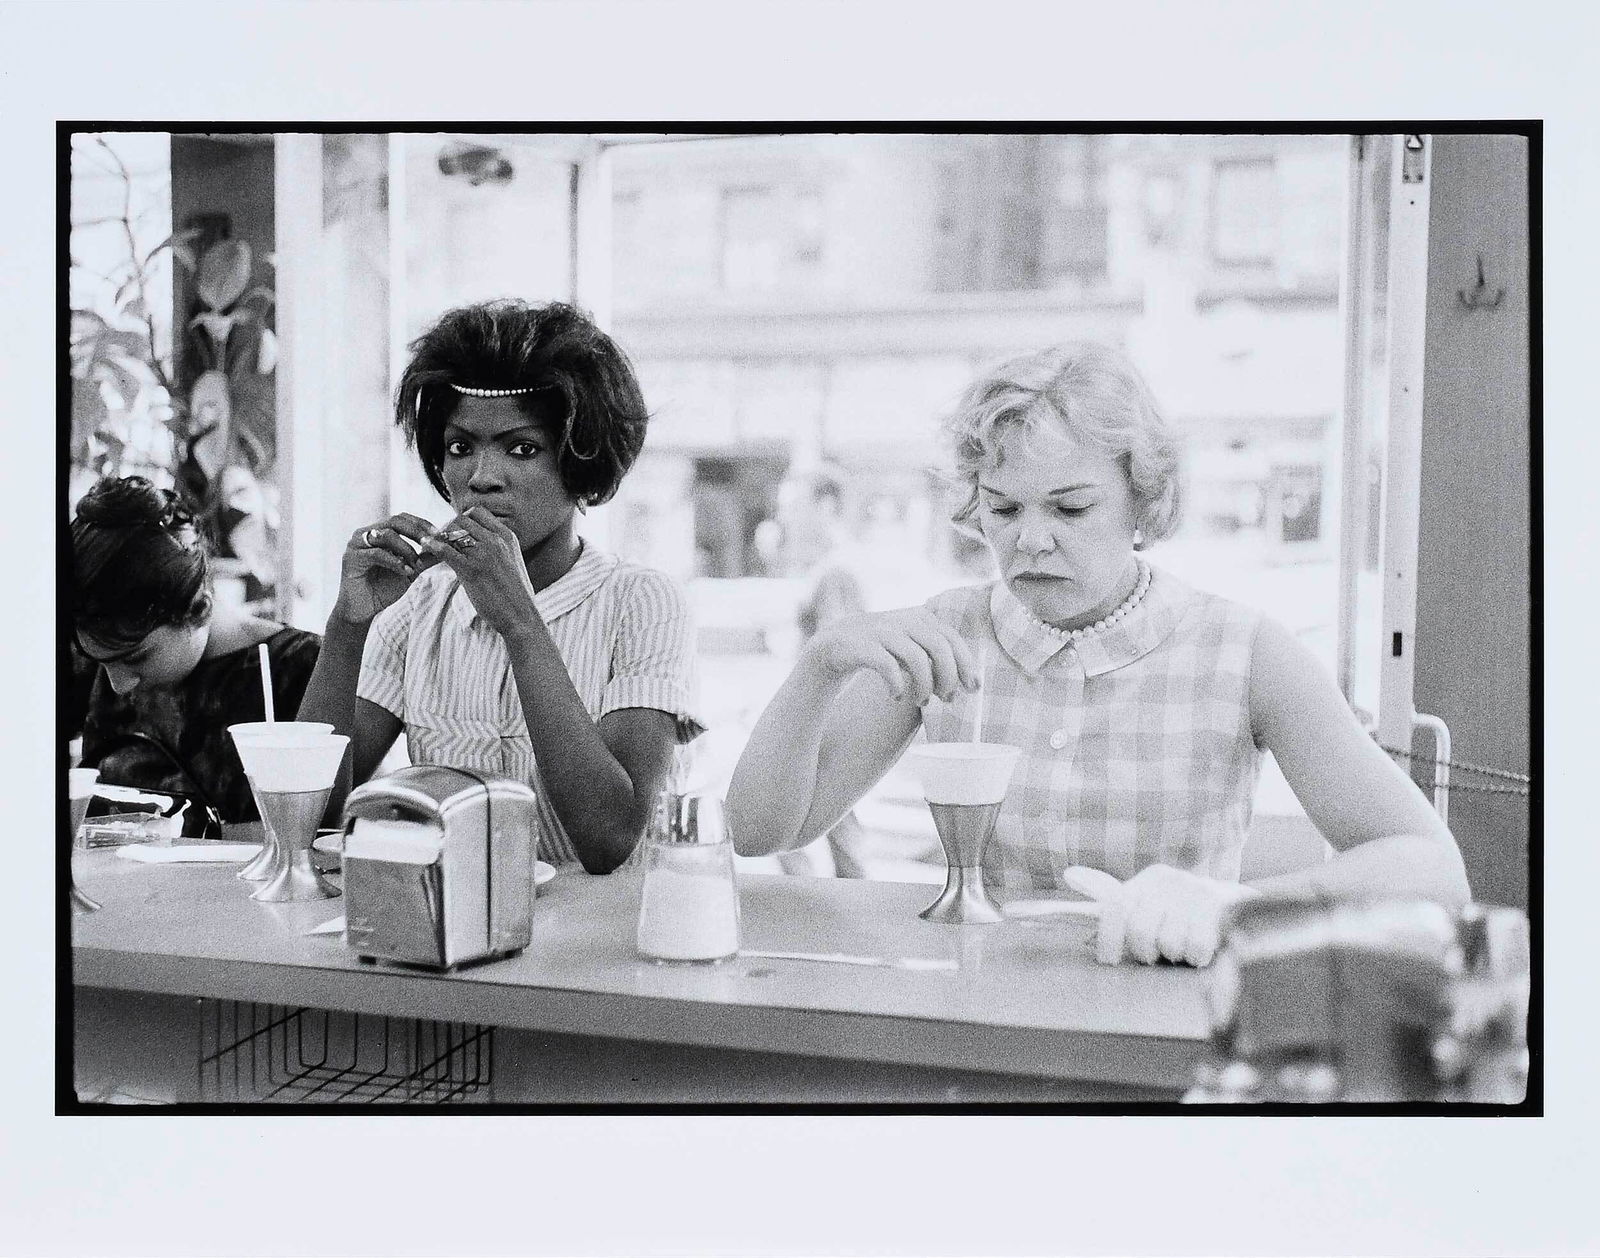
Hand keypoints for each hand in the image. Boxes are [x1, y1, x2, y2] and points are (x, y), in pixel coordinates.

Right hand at [335, 513, 440, 623]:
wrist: (363, 610)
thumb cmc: (384, 589)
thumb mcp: (410, 571)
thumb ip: (425, 558)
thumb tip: (446, 548)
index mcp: (379, 532)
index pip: (402, 518)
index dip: (421, 524)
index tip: (439, 535)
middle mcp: (366, 533)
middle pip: (394, 521)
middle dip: (417, 532)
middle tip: (432, 543)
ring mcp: (357, 544)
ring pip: (386, 535)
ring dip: (406, 549)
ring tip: (416, 565)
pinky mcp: (351, 557)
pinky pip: (376, 553)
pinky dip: (394, 561)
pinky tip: (405, 570)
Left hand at [421, 507, 539, 637]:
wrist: (522, 616)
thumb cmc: (516, 594)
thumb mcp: (512, 561)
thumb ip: (497, 548)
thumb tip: (477, 542)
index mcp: (507, 536)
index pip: (477, 512)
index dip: (462, 519)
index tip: (456, 534)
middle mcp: (496, 540)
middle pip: (461, 519)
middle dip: (447, 529)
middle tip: (440, 543)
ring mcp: (484, 554)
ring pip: (451, 532)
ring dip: (438, 538)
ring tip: (431, 549)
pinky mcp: (471, 570)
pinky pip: (445, 550)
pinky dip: (431, 546)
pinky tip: (425, 548)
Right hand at [804, 608, 980, 705]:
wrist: (832, 646)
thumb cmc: (881, 651)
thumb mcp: (910, 647)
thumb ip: (935, 655)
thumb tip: (968, 682)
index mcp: (919, 618)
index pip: (951, 639)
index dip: (966, 664)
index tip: (973, 688)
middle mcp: (903, 620)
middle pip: (939, 646)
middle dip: (948, 676)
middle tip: (947, 699)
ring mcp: (881, 630)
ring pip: (916, 657)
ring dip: (925, 685)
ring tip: (922, 701)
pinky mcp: (862, 645)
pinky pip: (888, 665)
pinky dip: (897, 684)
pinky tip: (896, 696)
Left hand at [1066, 864, 1259, 967]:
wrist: (1236, 908)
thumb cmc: (1181, 913)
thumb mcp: (1147, 901)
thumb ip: (1111, 896)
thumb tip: (1070, 874)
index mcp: (1148, 880)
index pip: (1116, 906)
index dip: (1108, 938)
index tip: (1108, 961)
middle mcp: (1169, 881)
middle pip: (1141, 931)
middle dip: (1146, 952)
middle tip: (1157, 954)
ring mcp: (1196, 893)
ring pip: (1169, 944)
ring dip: (1175, 956)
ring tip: (1183, 947)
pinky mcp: (1220, 910)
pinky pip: (1196, 949)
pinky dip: (1197, 958)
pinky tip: (1202, 949)